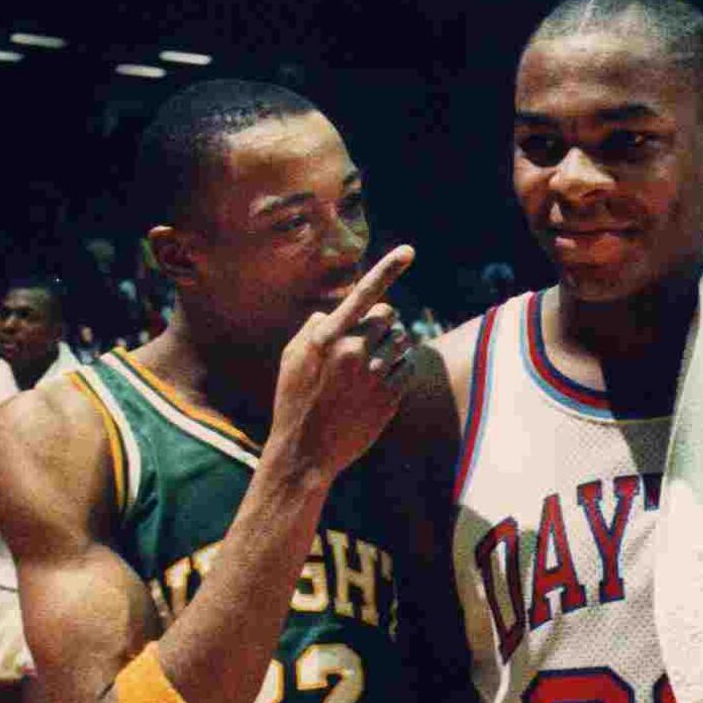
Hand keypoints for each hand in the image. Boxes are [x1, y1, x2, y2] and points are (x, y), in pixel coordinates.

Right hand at [270, 245, 413, 480]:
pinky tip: (374, 387)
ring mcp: (375, 374)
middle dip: (381, 323)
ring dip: (391, 347)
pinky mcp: (391, 395)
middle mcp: (354, 351)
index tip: (410, 250)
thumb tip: (337, 311)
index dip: (388, 268)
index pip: (363, 294)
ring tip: (367, 369)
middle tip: (364, 343)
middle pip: (389, 314)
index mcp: (327, 337)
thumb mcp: (293, 357)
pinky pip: (406, 367)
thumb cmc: (295, 399)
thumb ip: (317, 328)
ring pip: (402, 340)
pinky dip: (396, 371)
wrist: (306, 451)